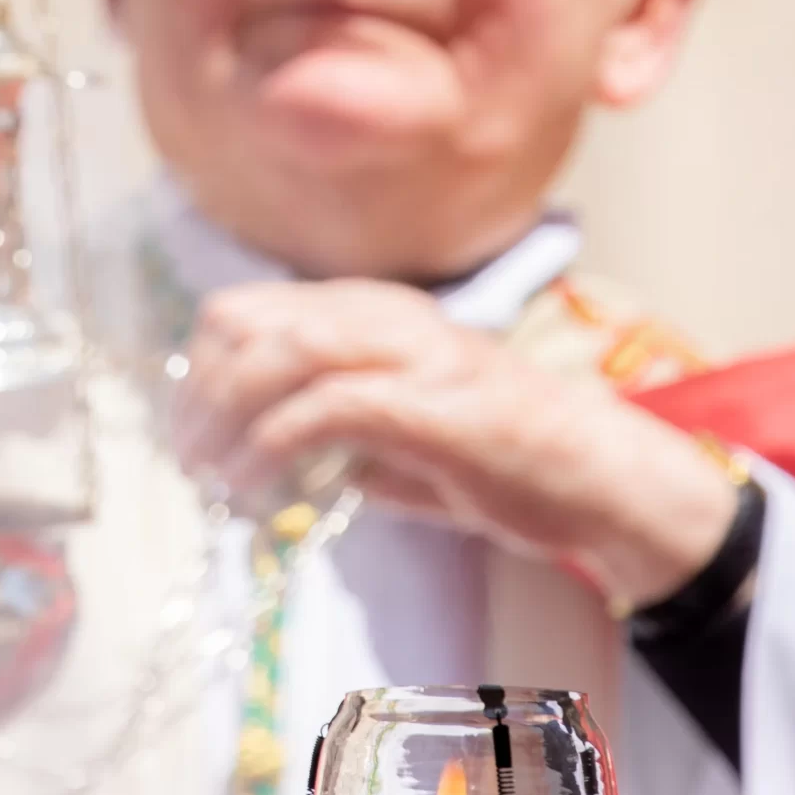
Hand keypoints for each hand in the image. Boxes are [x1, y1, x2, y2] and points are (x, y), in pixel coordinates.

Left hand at [175, 278, 738, 607]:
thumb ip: (336, 430)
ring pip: (280, 351)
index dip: (201, 369)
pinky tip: (255, 486)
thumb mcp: (399, 435)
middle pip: (247, 320)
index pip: (248, 309)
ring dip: (225, 415)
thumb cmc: (507, 460)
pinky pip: (325, 407)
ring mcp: (413, 353)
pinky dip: (272, 445)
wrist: (606, 480)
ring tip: (209, 475)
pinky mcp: (432, 403)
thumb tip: (264, 455)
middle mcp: (386, 315)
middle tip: (190, 459)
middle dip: (200, 392)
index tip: (188, 430)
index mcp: (371, 311)